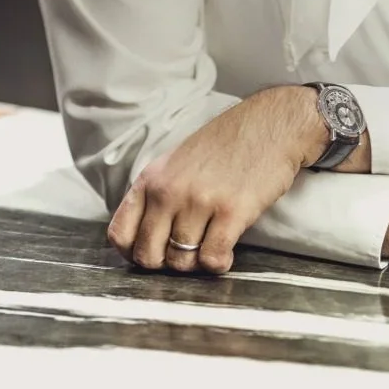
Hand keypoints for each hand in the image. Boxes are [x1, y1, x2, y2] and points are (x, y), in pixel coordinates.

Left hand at [108, 86, 325, 275]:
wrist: (269, 125)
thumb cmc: (224, 146)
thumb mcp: (176, 163)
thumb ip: (155, 196)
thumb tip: (140, 239)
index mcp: (151, 178)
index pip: (119, 234)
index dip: (134, 252)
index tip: (154, 250)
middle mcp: (169, 190)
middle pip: (148, 256)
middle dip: (166, 263)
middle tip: (186, 251)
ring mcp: (198, 201)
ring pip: (181, 263)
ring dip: (196, 262)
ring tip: (209, 243)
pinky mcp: (230, 212)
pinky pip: (212, 260)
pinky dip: (219, 263)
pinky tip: (226, 248)